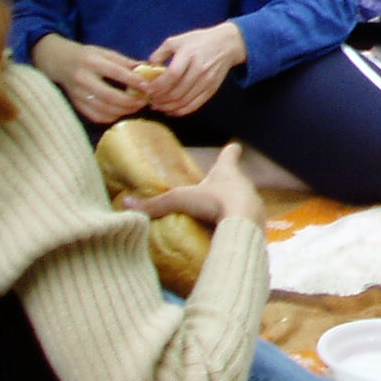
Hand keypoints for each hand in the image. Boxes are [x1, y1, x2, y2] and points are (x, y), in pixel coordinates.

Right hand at [33, 34, 144, 124]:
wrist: (59, 62)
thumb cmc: (87, 56)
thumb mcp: (105, 53)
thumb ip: (125, 62)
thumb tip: (147, 68)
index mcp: (92, 62)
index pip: (116, 72)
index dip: (133, 81)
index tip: (147, 86)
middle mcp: (83, 79)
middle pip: (109, 95)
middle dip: (129, 101)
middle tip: (143, 101)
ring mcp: (78, 94)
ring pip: (103, 108)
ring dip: (123, 110)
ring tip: (136, 107)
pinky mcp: (76, 104)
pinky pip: (95, 116)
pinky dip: (111, 117)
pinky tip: (121, 112)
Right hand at [126, 141, 266, 229]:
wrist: (245, 225)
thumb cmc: (216, 201)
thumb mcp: (181, 200)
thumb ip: (155, 203)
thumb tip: (126, 204)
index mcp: (228, 171)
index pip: (230, 155)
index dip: (230, 151)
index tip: (234, 146)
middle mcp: (244, 184)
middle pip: (236, 179)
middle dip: (226, 182)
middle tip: (214, 186)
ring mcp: (253, 204)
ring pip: (242, 201)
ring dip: (230, 206)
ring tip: (216, 214)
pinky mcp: (254, 224)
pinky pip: (242, 222)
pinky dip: (233, 225)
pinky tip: (223, 233)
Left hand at [141, 23, 246, 116]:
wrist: (227, 44)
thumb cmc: (199, 41)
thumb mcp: (177, 40)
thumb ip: (159, 54)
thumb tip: (147, 69)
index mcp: (189, 54)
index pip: (172, 75)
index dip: (157, 85)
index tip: (146, 89)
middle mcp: (200, 69)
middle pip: (177, 91)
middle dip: (159, 99)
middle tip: (149, 100)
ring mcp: (207, 81)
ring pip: (184, 101)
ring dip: (167, 107)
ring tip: (157, 106)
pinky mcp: (212, 89)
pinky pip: (194, 105)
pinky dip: (180, 111)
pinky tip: (170, 111)